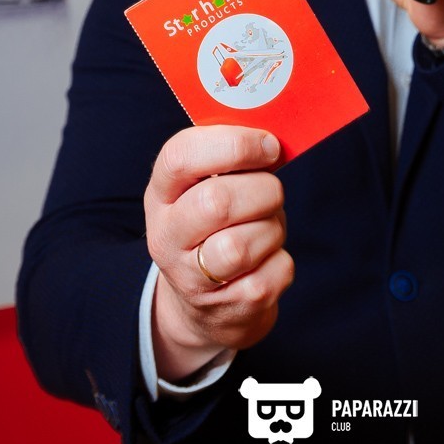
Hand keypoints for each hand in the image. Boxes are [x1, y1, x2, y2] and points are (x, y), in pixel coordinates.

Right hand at [144, 125, 292, 381]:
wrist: (206, 307)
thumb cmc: (216, 228)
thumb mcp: (206, 187)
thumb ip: (231, 158)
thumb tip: (276, 135)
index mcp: (161, 194)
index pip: (181, 157)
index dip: (233, 145)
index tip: (268, 146)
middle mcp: (166, 237)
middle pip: (216, 203)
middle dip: (262, 190)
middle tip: (273, 191)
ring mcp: (192, 279)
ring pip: (242, 245)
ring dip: (272, 228)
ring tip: (267, 227)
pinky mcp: (229, 308)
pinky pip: (273, 273)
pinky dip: (281, 262)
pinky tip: (267, 260)